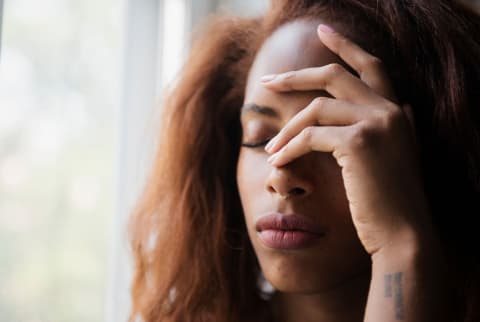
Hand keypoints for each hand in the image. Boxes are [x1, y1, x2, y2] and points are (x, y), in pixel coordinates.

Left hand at [262, 24, 432, 255]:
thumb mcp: (395, 155)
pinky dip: (290, 148)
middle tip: (267, 82)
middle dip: (295, 77)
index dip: (345, 45)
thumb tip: (401, 104)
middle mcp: (389, 109)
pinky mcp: (359, 143)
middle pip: (333, 75)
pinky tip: (279, 162)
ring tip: (270, 149)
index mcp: (396, 111)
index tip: (322, 31)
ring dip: (287, 128)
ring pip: (316, 108)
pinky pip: (311, 136)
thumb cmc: (389, 200)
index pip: (371, 65)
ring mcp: (376, 123)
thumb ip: (395, 126)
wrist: (403, 233)